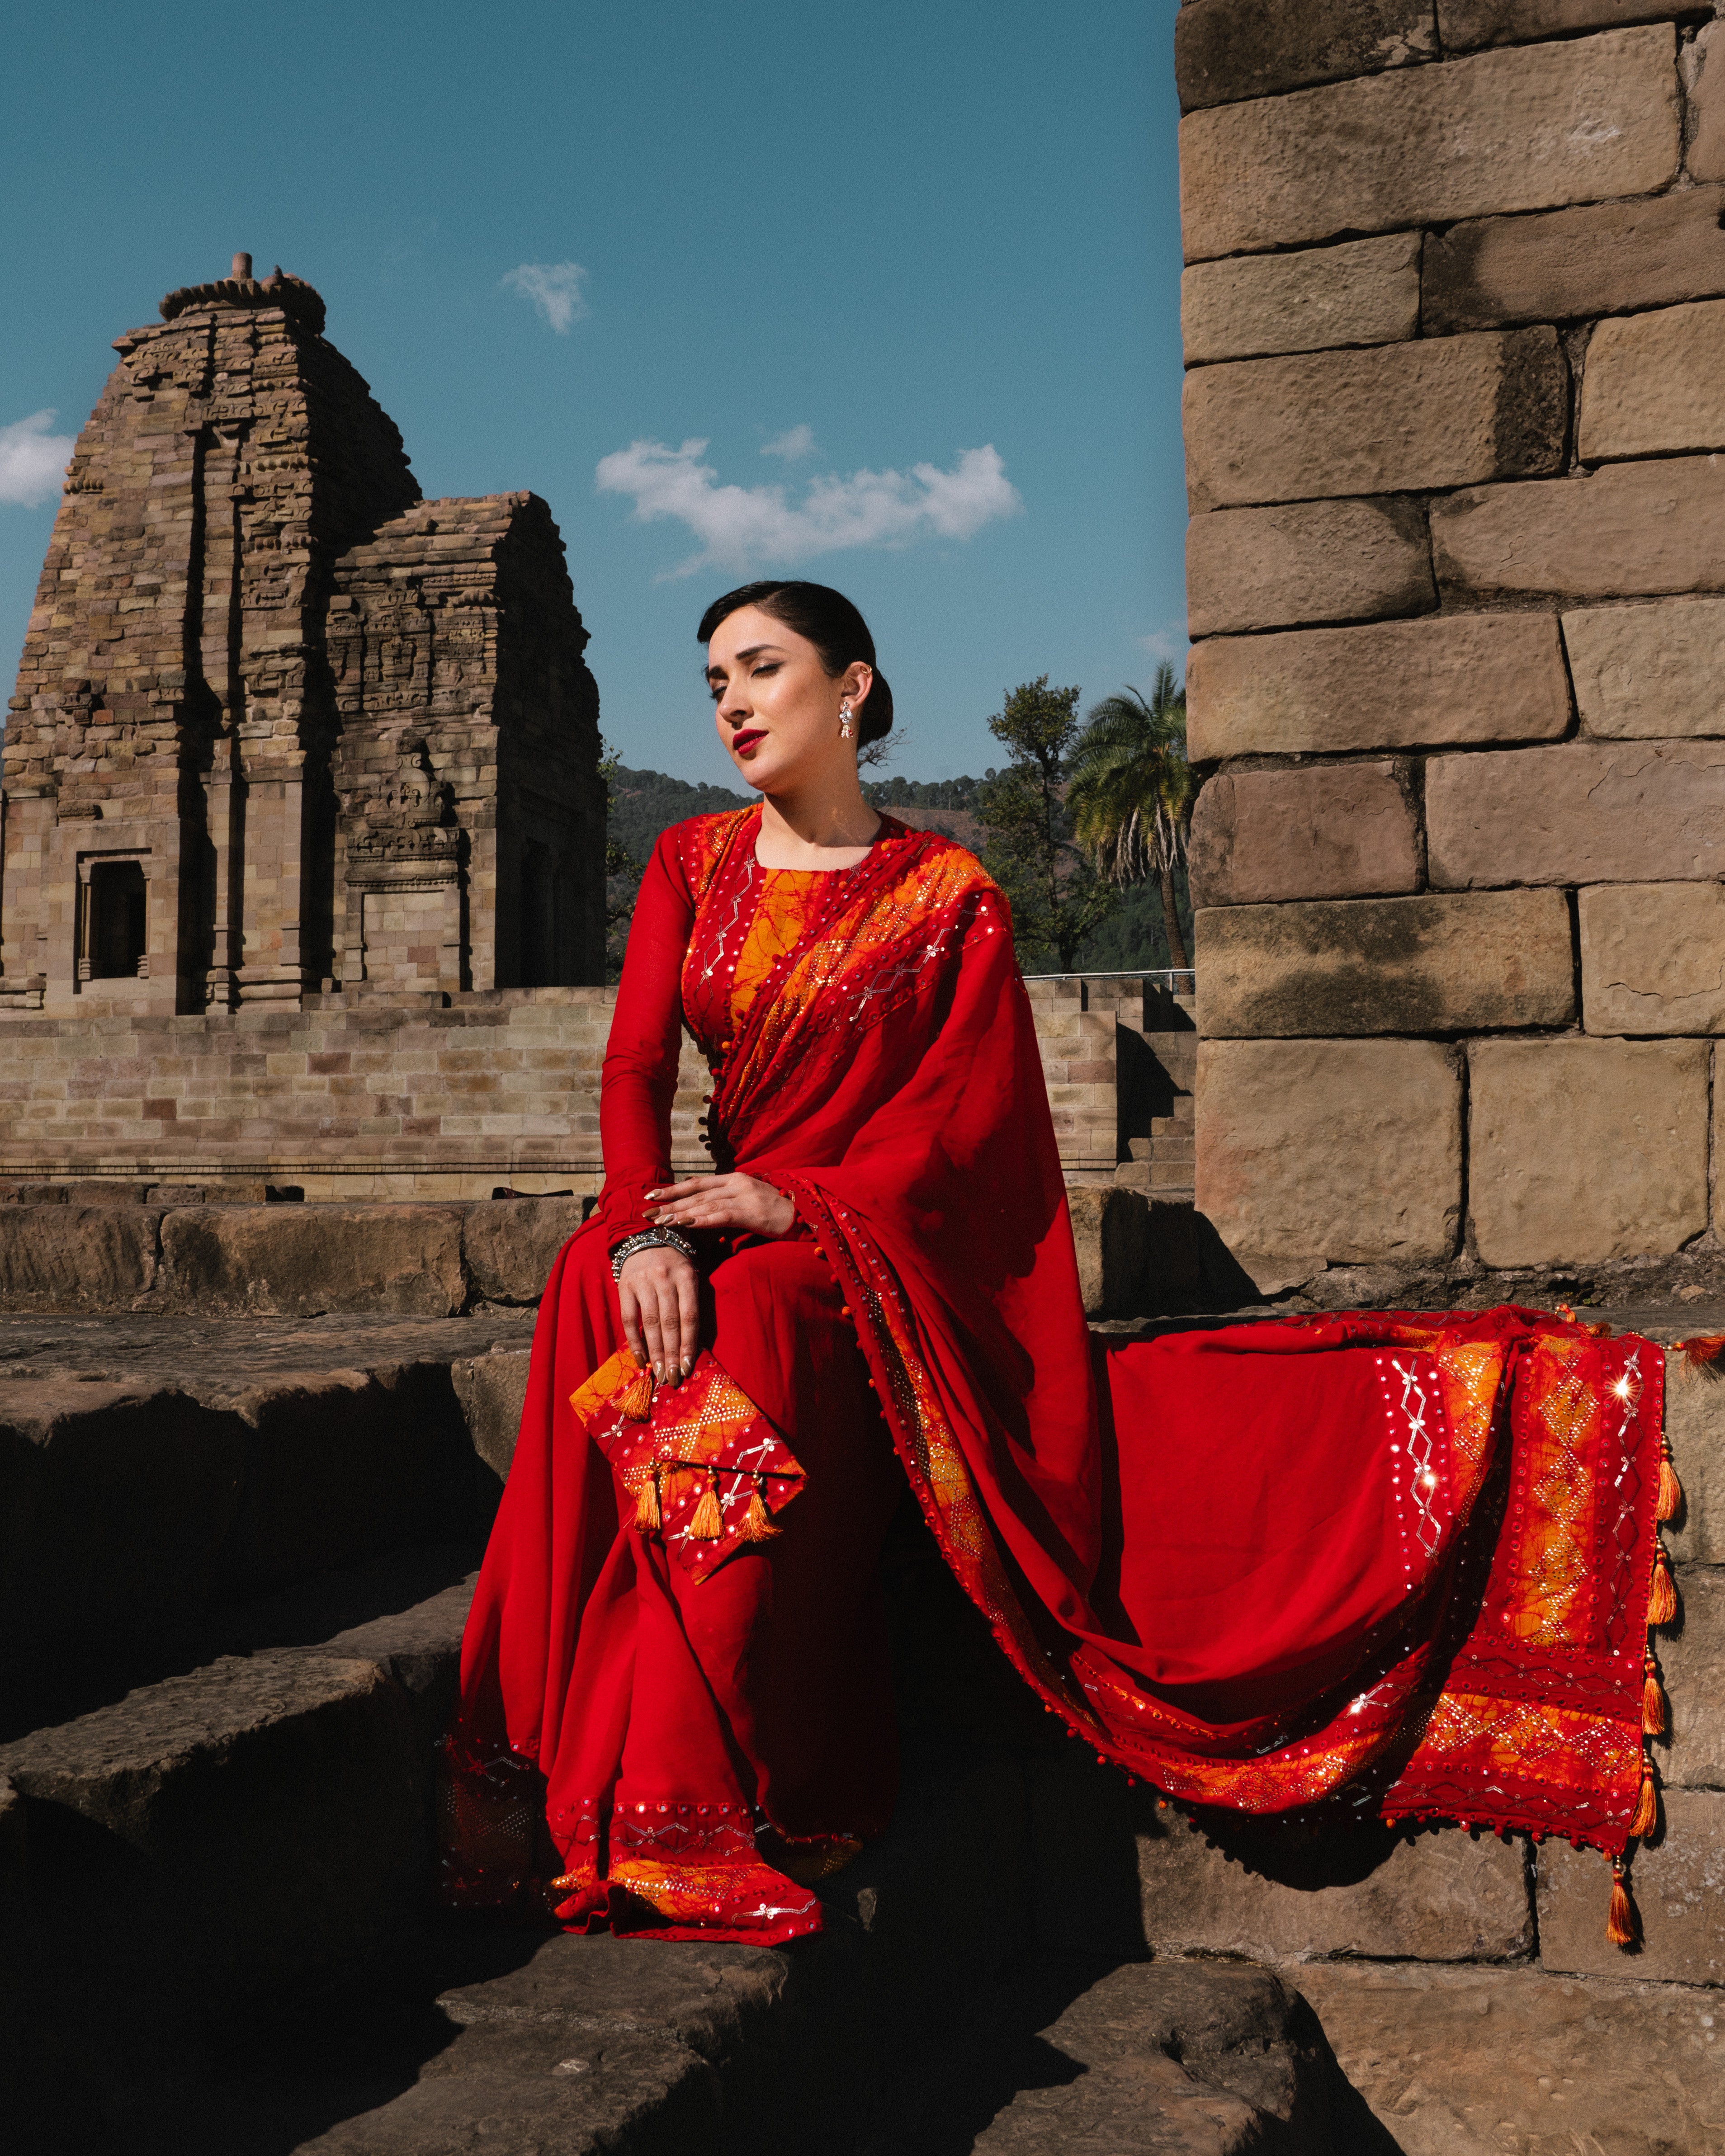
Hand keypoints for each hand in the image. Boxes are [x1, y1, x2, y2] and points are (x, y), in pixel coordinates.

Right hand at [617, 1245, 699, 1383]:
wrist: (644, 1236)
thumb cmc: (673, 1263)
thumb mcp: (689, 1275)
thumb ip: (690, 1304)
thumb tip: (691, 1345)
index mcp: (686, 1276)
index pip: (689, 1316)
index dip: (688, 1344)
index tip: (687, 1367)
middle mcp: (665, 1278)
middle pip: (670, 1323)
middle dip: (671, 1354)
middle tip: (673, 1378)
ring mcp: (643, 1282)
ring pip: (650, 1323)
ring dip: (655, 1352)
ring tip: (659, 1374)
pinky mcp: (625, 1286)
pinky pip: (629, 1319)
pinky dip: (635, 1341)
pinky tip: (641, 1359)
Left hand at [644, 1173, 794, 1238]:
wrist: (801, 1215)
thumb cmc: (772, 1211)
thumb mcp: (746, 1200)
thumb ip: (723, 1201)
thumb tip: (698, 1210)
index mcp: (732, 1179)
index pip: (697, 1182)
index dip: (673, 1188)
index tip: (652, 1195)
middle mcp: (735, 1183)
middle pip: (696, 1193)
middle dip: (669, 1202)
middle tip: (647, 1211)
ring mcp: (743, 1196)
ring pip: (704, 1204)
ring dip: (680, 1213)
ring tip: (660, 1221)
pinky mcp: (751, 1212)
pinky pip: (721, 1216)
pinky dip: (701, 1220)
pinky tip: (685, 1224)